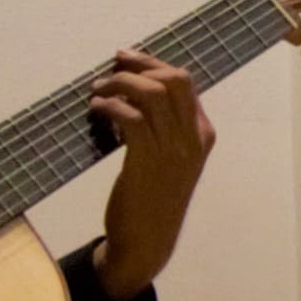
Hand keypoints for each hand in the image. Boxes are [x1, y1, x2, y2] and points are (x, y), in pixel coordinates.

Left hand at [88, 47, 214, 298]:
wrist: (148, 241)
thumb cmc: (154, 198)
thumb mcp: (172, 159)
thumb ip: (166, 127)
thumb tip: (136, 88)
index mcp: (203, 134)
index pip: (184, 81)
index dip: (152, 63)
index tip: (125, 59)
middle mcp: (193, 138)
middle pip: (173, 79)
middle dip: (138, 66)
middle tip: (111, 68)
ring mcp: (173, 150)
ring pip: (151, 94)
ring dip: (118, 83)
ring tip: (97, 90)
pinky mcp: (147, 161)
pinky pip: (131, 117)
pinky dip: (110, 106)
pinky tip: (96, 109)